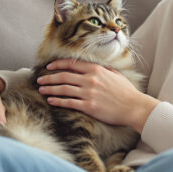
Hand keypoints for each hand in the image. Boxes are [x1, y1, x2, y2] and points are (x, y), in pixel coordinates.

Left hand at [38, 59, 158, 132]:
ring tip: (41, 89)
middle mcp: (90, 79)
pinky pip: (69, 102)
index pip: (71, 64)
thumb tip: (97, 67)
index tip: (48, 66)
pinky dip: (58, 101)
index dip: (57, 65)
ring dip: (50, 89)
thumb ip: (104, 70)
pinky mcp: (89, 106)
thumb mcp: (115, 75)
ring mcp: (89, 93)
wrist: (134, 107)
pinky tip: (50, 100)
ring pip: (63, 89)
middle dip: (49, 77)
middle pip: (63, 76)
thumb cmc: (126, 92)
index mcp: (96, 70)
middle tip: (39, 79)